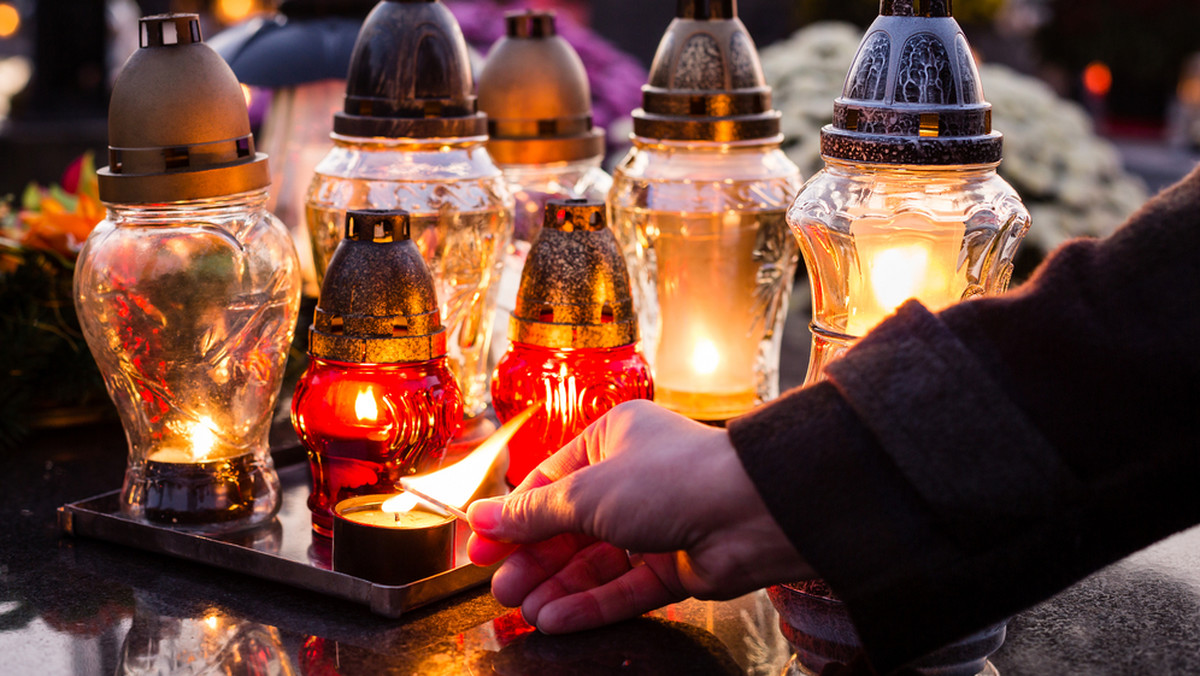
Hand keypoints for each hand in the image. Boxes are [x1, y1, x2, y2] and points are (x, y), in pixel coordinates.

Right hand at [466, 399, 812, 632]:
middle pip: (569, 526)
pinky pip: (624, 586)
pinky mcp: (675, 565)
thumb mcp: (587, 491)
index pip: (549, 482)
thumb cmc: (672, 478)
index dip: (512, 518)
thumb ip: (534, 513)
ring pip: (595, 561)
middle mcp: (632, 479)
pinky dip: (590, 603)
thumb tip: (482, 517)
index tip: (478, 548)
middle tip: (500, 589)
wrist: (752, 510)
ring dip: (558, 586)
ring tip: (523, 610)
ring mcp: (656, 524)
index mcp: (612, 440)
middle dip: (533, 559)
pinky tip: (556, 619)